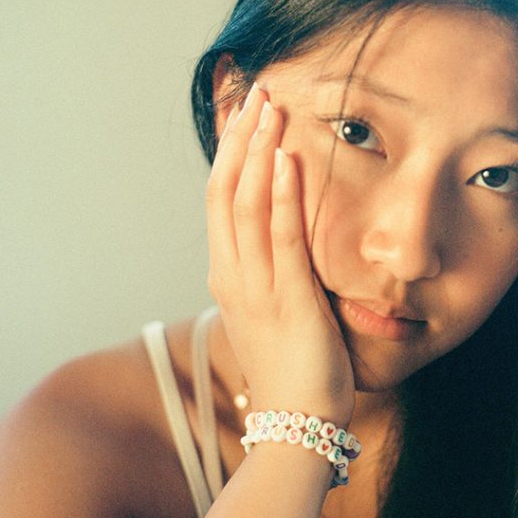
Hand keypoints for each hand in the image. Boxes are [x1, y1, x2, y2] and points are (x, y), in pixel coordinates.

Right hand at [205, 83, 354, 425]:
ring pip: (245, 206)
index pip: (220, 199)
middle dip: (241, 138)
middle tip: (257, 93)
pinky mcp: (288, 299)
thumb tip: (281, 236)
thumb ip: (270, 270)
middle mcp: (232, 275)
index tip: (242, 112)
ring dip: (258, 152)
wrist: (297, 425)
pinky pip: (280, 239)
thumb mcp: (271, 309)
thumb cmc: (292, 366)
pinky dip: (280, 196)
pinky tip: (286, 160)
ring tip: (271, 108)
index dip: (229, 152)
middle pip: (225, 191)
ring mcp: (256, 287)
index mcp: (228, 275)